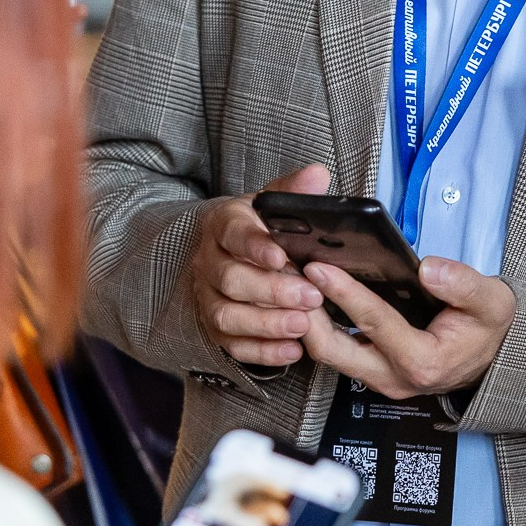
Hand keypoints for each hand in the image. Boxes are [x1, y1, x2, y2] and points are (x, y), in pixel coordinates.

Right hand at [186, 164, 331, 366]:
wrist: (227, 249)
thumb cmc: (259, 226)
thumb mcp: (272, 203)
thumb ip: (294, 190)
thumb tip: (317, 175)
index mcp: (224, 225)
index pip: (233, 233)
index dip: (255, 246)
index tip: (281, 257)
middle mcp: (209, 261)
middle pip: (230, 279)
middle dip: (271, 290)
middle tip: (310, 296)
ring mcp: (208, 296)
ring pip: (226, 315)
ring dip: (265, 323)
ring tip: (303, 324)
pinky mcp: (215, 326)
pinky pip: (231, 344)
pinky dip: (261, 351)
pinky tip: (291, 350)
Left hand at [299, 256, 515, 399]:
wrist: (491, 355)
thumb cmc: (487, 329)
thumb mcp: (490, 302)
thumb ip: (463, 285)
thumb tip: (429, 269)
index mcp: (422, 360)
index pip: (373, 322)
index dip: (343, 292)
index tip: (319, 267)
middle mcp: (395, 377)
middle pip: (333, 350)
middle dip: (307, 313)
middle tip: (289, 277)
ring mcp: (380, 378)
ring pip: (328, 354)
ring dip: (308, 320)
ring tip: (293, 283)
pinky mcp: (372, 373)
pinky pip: (336, 352)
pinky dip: (319, 325)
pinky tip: (311, 297)